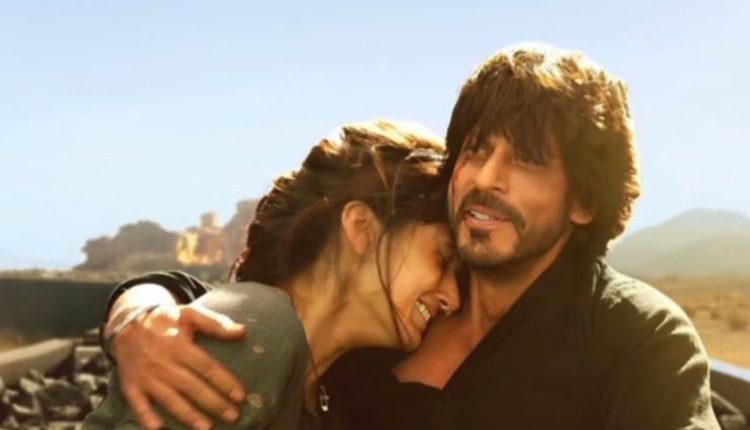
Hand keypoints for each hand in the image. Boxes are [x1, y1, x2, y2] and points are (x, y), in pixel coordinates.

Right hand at [111, 303, 246, 429]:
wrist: (125, 322)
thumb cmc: (164, 320)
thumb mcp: (189, 314)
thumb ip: (216, 323)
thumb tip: (242, 331)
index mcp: (179, 345)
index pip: (206, 367)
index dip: (224, 382)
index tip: (240, 396)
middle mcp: (163, 364)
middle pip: (192, 387)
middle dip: (214, 404)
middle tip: (233, 416)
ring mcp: (146, 377)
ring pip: (170, 400)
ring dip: (188, 416)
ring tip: (207, 427)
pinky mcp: (131, 386)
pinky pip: (138, 405)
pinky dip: (147, 419)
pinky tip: (159, 429)